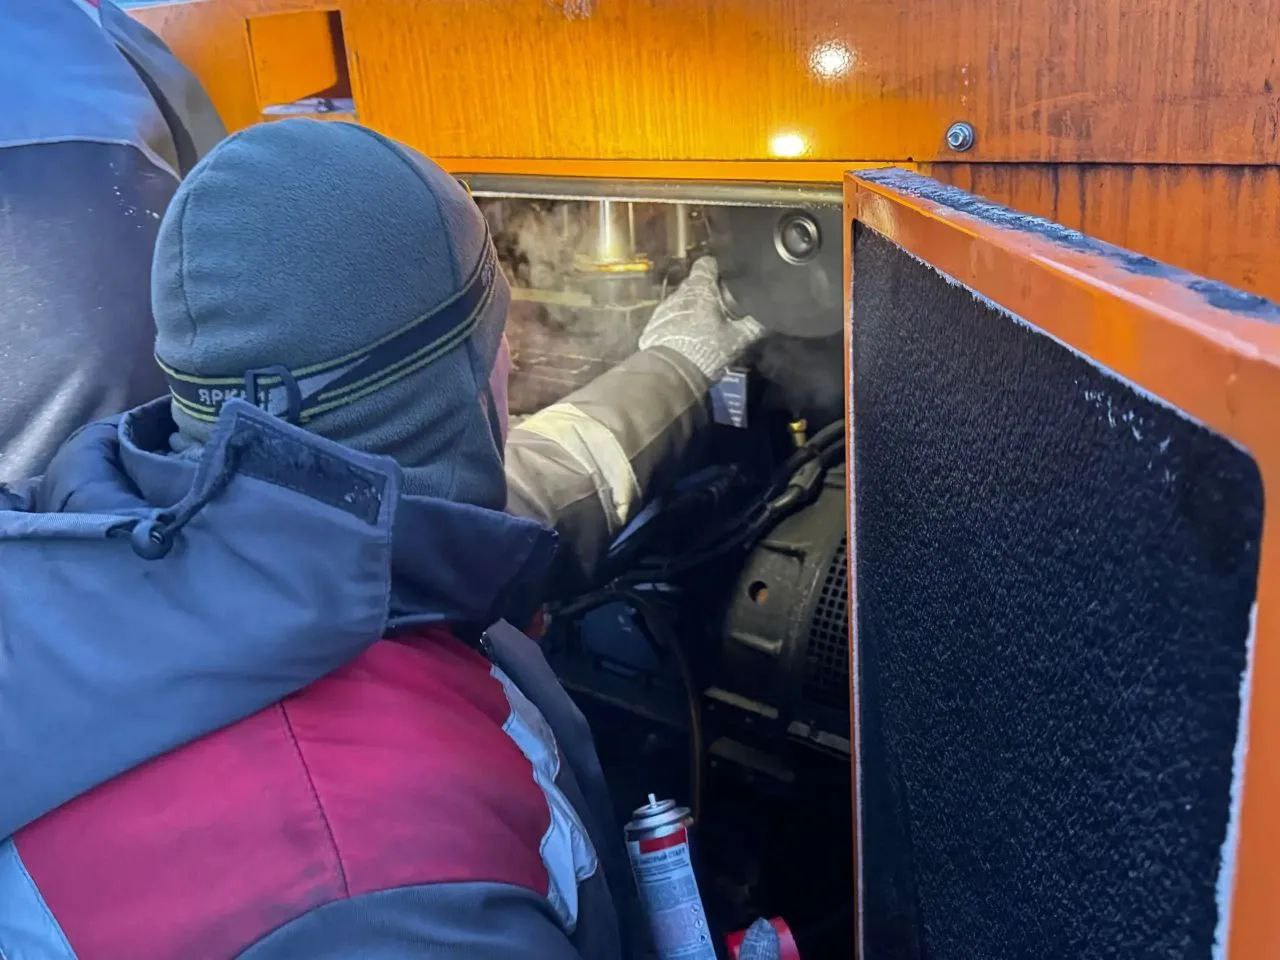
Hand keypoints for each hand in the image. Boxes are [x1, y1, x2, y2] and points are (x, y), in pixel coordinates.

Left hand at [639, 257, 764, 379]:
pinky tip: (687, 337)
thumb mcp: (737, 339)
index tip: (727, 276)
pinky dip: (680, 322)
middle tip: (722, 305)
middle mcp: (680, 294)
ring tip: (705, 324)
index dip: (717, 267)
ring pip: (682, 300)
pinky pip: (670, 317)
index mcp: (701, 290)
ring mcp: (664, 309)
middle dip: (707, 290)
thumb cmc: (706, 350)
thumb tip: (772, 314)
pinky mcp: (654, 325)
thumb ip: (755, 324)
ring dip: (693, 308)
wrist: (669, 373)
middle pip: (695, 283)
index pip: (706, 263)